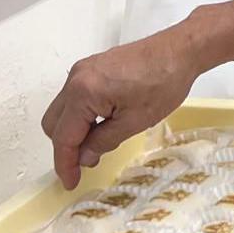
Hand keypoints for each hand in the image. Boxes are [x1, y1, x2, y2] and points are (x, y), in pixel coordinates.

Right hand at [41, 29, 200, 189]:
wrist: (180, 50)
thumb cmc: (163, 82)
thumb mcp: (135, 121)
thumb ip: (103, 142)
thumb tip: (84, 158)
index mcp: (83, 93)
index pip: (63, 137)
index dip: (65, 164)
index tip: (70, 182)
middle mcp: (76, 78)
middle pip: (54, 123)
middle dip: (66, 147)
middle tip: (87, 164)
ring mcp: (83, 70)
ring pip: (63, 110)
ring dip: (75, 131)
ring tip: (99, 145)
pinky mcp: (92, 67)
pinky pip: (75, 97)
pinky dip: (82, 115)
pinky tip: (103, 125)